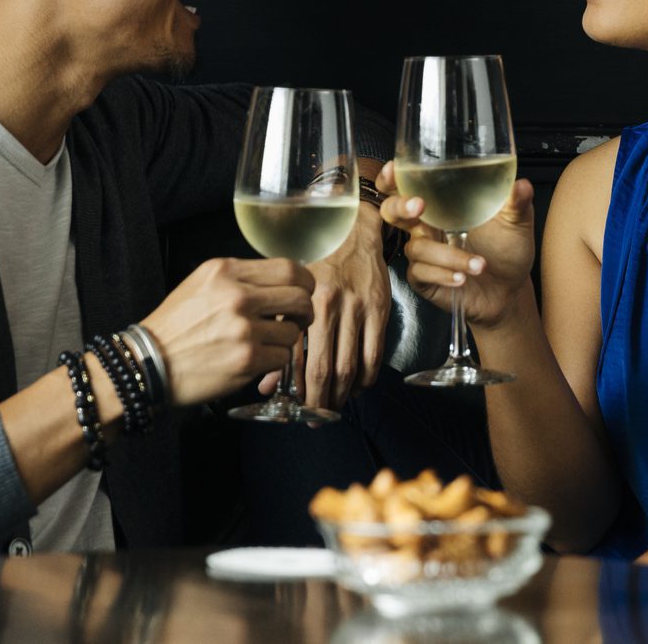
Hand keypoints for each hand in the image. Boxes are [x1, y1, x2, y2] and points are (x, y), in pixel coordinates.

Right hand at [140, 257, 312, 406]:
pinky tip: (257, 360)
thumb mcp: (201, 284)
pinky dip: (275, 361)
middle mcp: (237, 295)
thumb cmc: (175, 327)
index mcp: (226, 271)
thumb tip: (281, 283)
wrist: (147, 364)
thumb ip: (240, 279)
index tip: (302, 293)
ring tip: (267, 343)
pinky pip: (282, 357)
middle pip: (300, 296)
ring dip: (286, 339)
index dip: (304, 282)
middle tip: (298, 320)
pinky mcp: (246, 359)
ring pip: (293, 330)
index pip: (289, 268)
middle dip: (304, 311)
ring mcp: (243, 328)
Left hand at [257, 205, 389, 409]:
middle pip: (325, 369)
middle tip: (316, 417)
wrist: (351, 230)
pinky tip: (358, 386)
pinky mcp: (380, 309)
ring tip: (335, 406)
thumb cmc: (315, 260)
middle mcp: (331, 306)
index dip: (297, 391)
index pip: (297, 359)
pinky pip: (375, 354)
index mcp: (303, 303)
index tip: (296, 409)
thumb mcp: (289, 292)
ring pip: (351, 366)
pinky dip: (367, 377)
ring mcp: (358, 308)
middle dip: (320, 400)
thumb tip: (268, 385)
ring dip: (343, 394)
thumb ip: (278, 335)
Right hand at [377, 159, 537, 328]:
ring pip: (417, 247)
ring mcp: (424, 253)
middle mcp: (427, 226)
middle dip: (400, 206)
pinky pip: (421, 273)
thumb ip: (516, 202)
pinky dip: (443, 274)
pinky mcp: (424, 279)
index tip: (395, 169)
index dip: (393, 177)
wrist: (509, 289)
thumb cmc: (507, 249)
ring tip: (480, 264)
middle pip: (392, 211)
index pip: (407, 185)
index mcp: (441, 205)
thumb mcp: (516, 222)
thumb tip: (521, 185)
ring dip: (449, 255)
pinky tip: (463, 277)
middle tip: (419, 206)